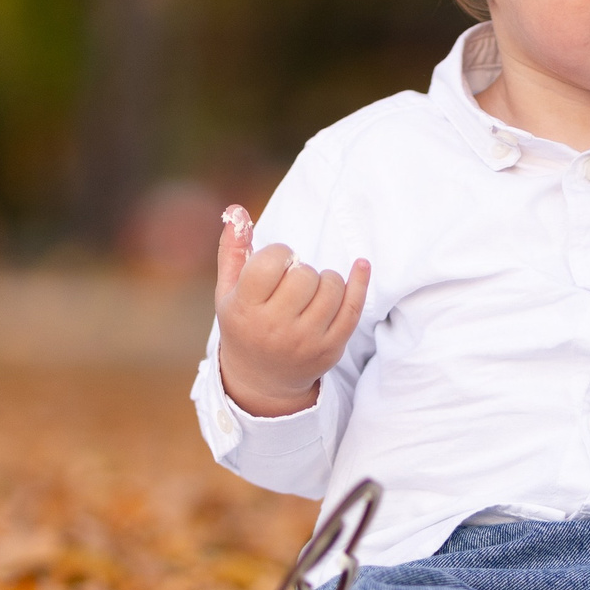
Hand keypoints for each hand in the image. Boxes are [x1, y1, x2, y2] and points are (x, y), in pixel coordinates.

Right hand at [214, 205, 370, 417]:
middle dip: (301, 269)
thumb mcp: (228, 292)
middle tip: (291, 282)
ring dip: (325, 278)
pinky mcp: (331, 348)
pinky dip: (359, 282)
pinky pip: (353, 308)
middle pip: (304, 275)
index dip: (278, 253)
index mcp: (246, 310)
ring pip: (331, 287)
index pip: (271, 263)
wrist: (262, 380)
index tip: (276, 263)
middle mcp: (276, 328)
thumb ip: (233, 250)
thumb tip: (237, 210)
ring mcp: (306, 341)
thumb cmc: (244, 324)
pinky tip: (360, 265)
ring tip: (310, 290)